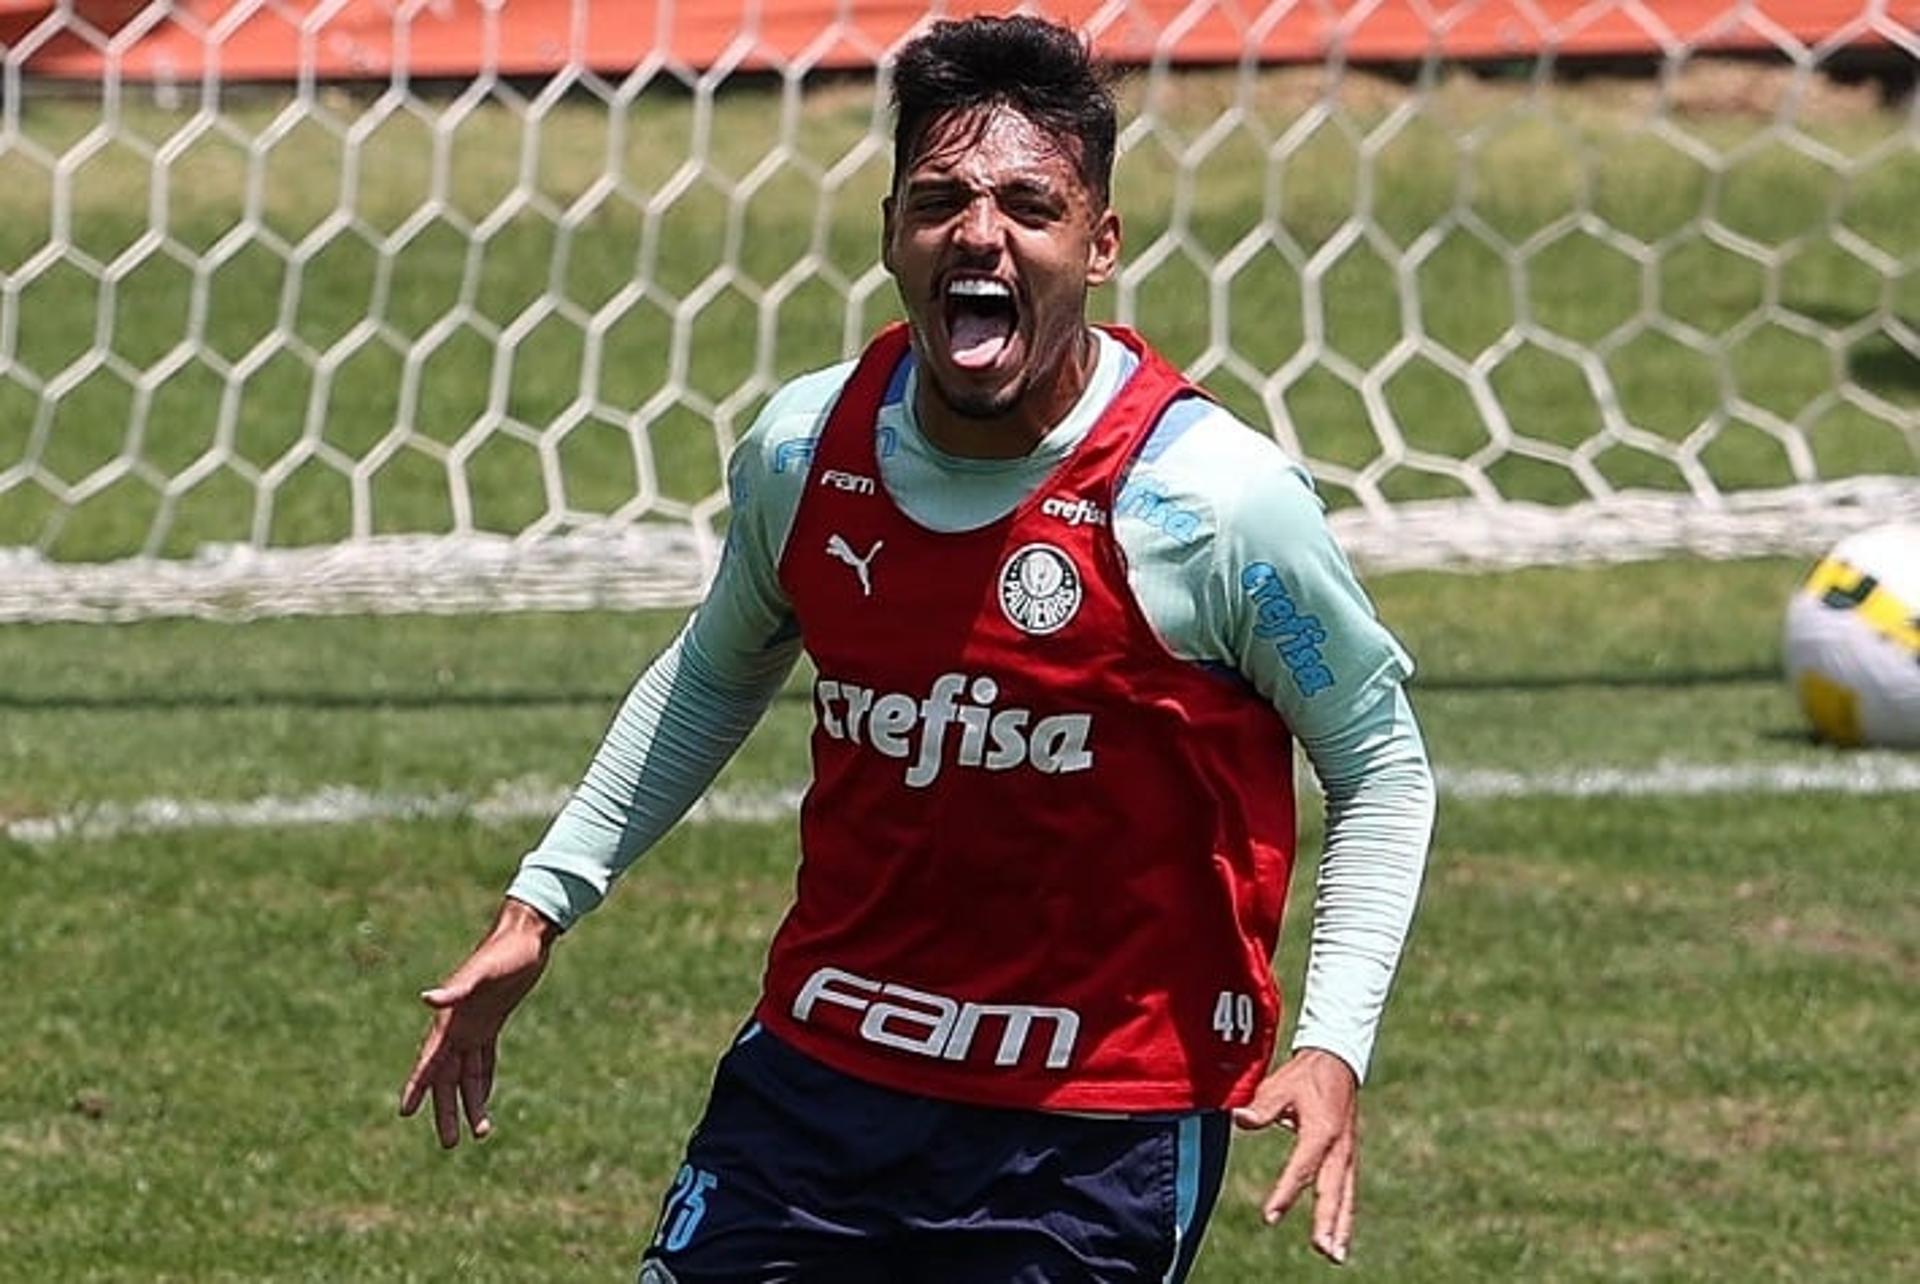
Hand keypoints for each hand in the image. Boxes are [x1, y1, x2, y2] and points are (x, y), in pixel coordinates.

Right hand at [399, 899, 555, 1147]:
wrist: (526, 936)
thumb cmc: (504, 953)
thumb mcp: (483, 971)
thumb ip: (457, 987)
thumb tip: (428, 998)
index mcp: (451, 1020)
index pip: (429, 1062)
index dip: (417, 1086)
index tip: (404, 1112)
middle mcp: (458, 1027)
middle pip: (447, 1078)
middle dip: (445, 1110)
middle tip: (449, 1144)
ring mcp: (475, 1026)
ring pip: (467, 1075)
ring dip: (470, 1103)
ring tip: (480, 1134)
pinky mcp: (492, 1023)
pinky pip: (484, 1061)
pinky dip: (483, 1082)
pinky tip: (485, 1102)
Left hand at [1231, 1048, 1359, 1263]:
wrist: (1337, 1060)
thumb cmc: (1304, 1075)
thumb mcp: (1281, 1085)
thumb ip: (1262, 1106)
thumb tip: (1238, 1118)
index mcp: (1321, 1131)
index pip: (1302, 1169)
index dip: (1286, 1193)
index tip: (1270, 1217)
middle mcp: (1339, 1148)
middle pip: (1332, 1191)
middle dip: (1327, 1222)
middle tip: (1322, 1250)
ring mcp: (1347, 1155)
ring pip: (1345, 1198)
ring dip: (1341, 1228)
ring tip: (1335, 1256)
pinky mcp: (1348, 1158)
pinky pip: (1348, 1192)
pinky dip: (1345, 1216)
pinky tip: (1339, 1238)